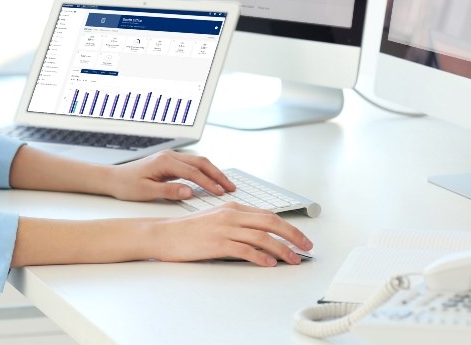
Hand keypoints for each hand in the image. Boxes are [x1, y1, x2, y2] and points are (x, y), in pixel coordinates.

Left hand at [106, 150, 233, 201]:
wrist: (113, 178)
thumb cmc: (127, 185)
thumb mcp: (147, 192)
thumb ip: (169, 191)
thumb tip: (190, 191)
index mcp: (165, 161)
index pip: (193, 172)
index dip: (209, 182)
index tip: (220, 192)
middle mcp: (170, 155)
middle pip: (201, 162)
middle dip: (217, 174)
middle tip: (231, 187)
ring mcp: (171, 157)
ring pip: (199, 162)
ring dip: (213, 172)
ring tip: (225, 185)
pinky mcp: (170, 162)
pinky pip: (192, 165)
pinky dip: (204, 172)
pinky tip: (211, 180)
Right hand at [148, 203, 312, 265]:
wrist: (164, 234)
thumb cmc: (188, 230)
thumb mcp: (216, 219)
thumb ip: (237, 223)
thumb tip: (260, 235)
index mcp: (233, 207)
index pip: (268, 215)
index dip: (288, 227)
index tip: (301, 238)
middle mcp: (231, 215)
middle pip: (271, 222)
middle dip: (293, 235)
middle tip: (306, 247)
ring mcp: (224, 229)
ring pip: (262, 237)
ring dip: (282, 249)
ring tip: (293, 259)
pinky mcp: (217, 243)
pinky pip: (244, 249)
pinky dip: (260, 256)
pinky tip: (269, 263)